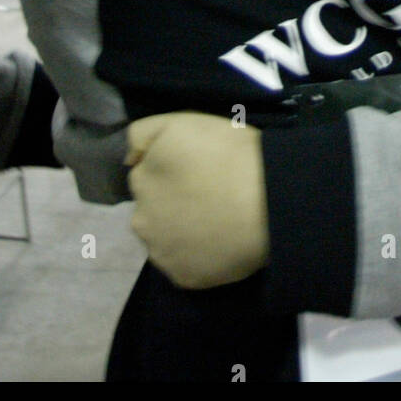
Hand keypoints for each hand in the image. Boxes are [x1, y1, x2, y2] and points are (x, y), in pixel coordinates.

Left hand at [125, 112, 268, 289]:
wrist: (270, 200)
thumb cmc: (229, 154)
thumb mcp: (182, 122)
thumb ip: (143, 133)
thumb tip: (129, 160)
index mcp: (142, 180)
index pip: (147, 174)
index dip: (172, 170)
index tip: (198, 168)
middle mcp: (140, 220)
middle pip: (152, 210)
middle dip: (171, 202)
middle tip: (210, 194)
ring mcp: (161, 253)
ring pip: (166, 239)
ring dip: (182, 230)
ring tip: (218, 220)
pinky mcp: (183, 278)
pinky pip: (186, 264)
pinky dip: (199, 256)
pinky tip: (221, 242)